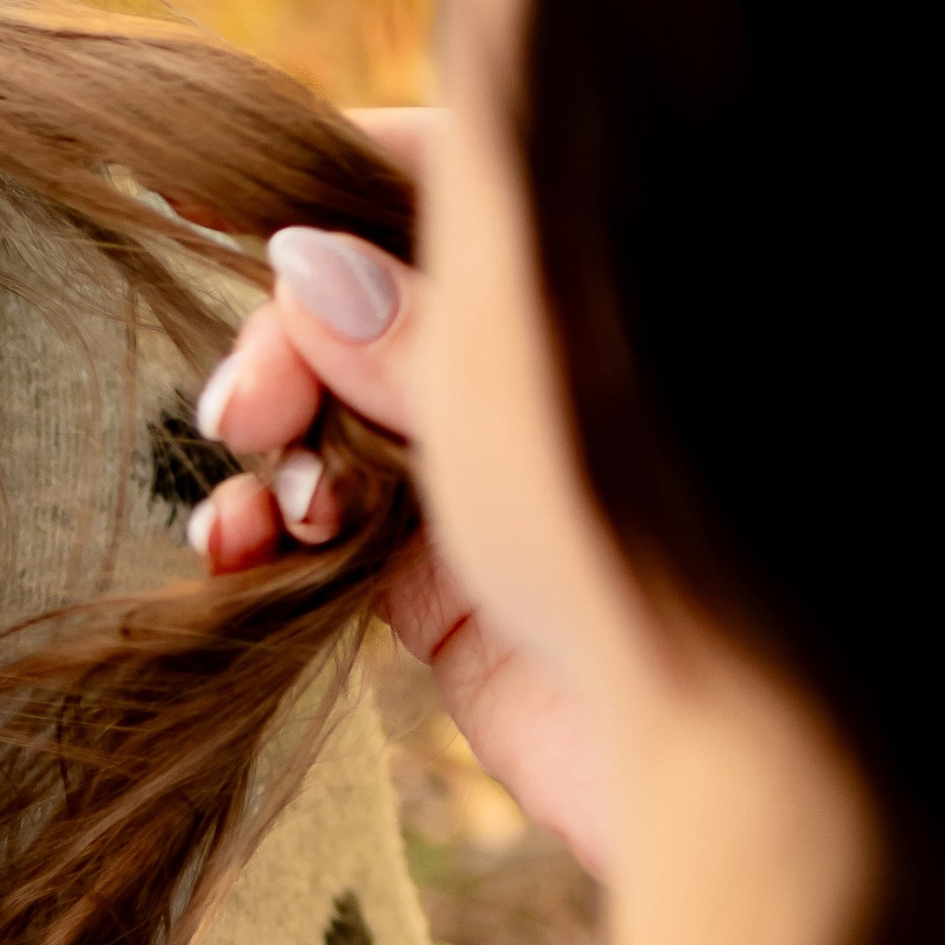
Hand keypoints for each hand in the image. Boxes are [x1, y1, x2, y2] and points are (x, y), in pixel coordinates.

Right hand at [189, 109, 613, 876]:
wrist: (738, 761)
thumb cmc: (660, 538)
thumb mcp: (522, 397)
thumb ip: (409, 330)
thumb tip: (304, 259)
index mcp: (582, 287)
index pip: (441, 183)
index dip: (322, 184)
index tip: (206, 201)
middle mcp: (538, 372)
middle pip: (367, 306)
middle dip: (285, 349)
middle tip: (243, 412)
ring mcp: (494, 482)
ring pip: (336, 421)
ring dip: (269, 450)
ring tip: (250, 510)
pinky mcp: (450, 594)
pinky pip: (327, 530)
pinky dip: (267, 530)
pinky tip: (231, 548)